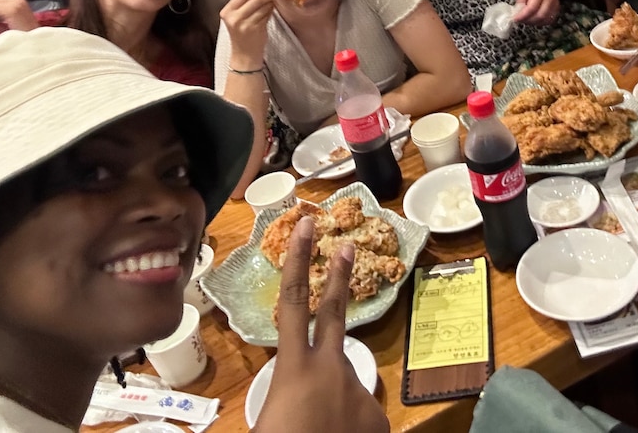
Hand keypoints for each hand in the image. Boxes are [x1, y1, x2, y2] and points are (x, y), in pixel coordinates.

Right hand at [219, 0, 274, 63]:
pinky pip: (266, 14)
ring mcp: (244, 24)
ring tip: (272, 0)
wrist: (244, 54)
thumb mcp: (241, 14)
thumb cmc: (242, 32)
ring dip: (270, 1)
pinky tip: (271, 9)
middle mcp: (233, 18)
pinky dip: (271, 10)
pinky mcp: (255, 29)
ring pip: (262, 6)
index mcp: (227, 12)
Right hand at [254, 216, 388, 432]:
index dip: (295, 260)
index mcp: (294, 369)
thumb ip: (270, 402)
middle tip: (348, 244)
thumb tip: (258, 406)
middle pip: (334, 312)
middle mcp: (331, 370)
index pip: (291, 303)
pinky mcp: (379, 419)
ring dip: (331, 394)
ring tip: (315, 422)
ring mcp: (359, 393)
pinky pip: (359, 413)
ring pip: (344, 380)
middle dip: (339, 276)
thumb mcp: (262, 422)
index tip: (305, 225)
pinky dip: (346, 424)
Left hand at [513, 0, 559, 24]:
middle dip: (528, 21)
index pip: (532, 8)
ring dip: (534, 23)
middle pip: (540, 16)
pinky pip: (549, 20)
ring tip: (527, 19)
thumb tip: (517, 15)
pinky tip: (534, 18)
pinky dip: (540, 22)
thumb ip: (520, 3)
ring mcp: (555, 5)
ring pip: (545, 20)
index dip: (523, 16)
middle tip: (520, 20)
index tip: (515, 19)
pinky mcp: (557, 10)